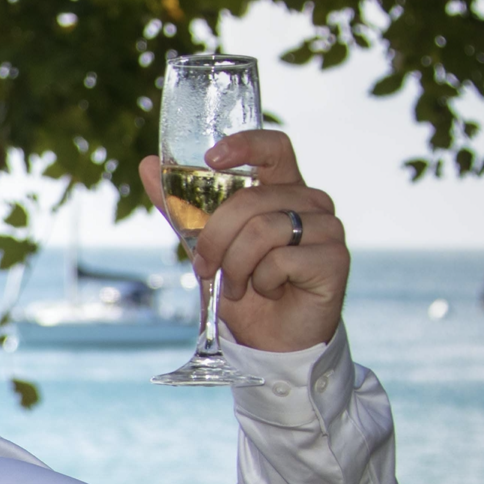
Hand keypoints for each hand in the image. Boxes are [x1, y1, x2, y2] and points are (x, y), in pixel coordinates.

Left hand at [136, 130, 348, 354]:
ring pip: (263, 230)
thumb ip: (182, 207)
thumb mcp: (206, 243)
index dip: (245, 145)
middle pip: (250, 199)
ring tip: (238, 284)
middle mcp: (310, 202)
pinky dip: (261, 283)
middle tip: (208, 268)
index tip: (212, 159)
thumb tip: (148, 165)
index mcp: (283, 189)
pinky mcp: (335, 258)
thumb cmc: (243, 287)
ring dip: (236, 266)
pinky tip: (269, 291)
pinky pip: (281, 261)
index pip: (274, 147)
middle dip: (215, 239)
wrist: (269, 339)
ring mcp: (328, 227)